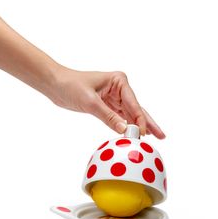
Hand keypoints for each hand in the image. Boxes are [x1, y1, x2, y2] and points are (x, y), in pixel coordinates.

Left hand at [50, 67, 165, 137]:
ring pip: (130, 115)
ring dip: (139, 126)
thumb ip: (108, 117)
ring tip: (154, 137)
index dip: (139, 121)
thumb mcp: (90, 102)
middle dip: (148, 123)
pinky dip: (126, 126)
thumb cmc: (71, 85)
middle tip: (162, 135)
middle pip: (136, 109)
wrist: (55, 84)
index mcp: (119, 81)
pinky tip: (133, 133)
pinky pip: (120, 117)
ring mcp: (114, 97)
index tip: (142, 135)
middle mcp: (120, 88)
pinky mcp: (107, 105)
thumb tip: (125, 130)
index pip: (133, 104)